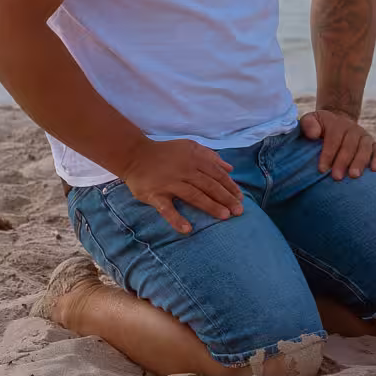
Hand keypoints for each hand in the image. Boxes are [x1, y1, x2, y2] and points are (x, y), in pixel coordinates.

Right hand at [115, 138, 242, 234]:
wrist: (134, 155)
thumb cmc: (165, 153)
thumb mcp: (190, 147)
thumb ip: (210, 156)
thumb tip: (230, 168)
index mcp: (195, 159)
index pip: (217, 174)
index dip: (230, 187)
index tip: (241, 199)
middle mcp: (185, 170)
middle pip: (209, 185)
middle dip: (226, 198)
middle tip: (239, 211)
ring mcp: (169, 183)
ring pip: (194, 195)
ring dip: (210, 206)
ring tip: (224, 216)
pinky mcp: (155, 194)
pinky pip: (166, 208)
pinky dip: (176, 219)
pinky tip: (187, 229)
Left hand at [301, 108, 375, 179]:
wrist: (337, 123)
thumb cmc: (319, 128)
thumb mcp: (311, 121)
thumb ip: (308, 125)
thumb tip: (314, 134)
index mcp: (336, 123)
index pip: (334, 138)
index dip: (328, 153)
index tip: (322, 169)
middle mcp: (353, 128)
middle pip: (350, 144)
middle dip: (343, 161)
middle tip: (336, 177)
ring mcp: (364, 136)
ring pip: (365, 148)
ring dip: (360, 162)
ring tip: (354, 176)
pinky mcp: (373, 145)